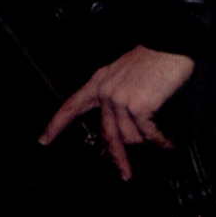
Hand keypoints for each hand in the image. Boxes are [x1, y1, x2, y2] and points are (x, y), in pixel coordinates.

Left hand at [39, 45, 195, 180]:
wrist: (171, 44)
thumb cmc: (153, 58)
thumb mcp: (124, 72)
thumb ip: (115, 96)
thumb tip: (118, 126)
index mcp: (99, 82)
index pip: (71, 106)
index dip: (56, 125)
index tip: (45, 139)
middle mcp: (106, 92)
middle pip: (106, 134)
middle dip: (118, 157)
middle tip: (125, 173)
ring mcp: (121, 100)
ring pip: (129, 136)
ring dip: (146, 141)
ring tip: (160, 141)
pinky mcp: (138, 106)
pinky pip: (148, 134)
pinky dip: (160, 141)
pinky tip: (167, 144)